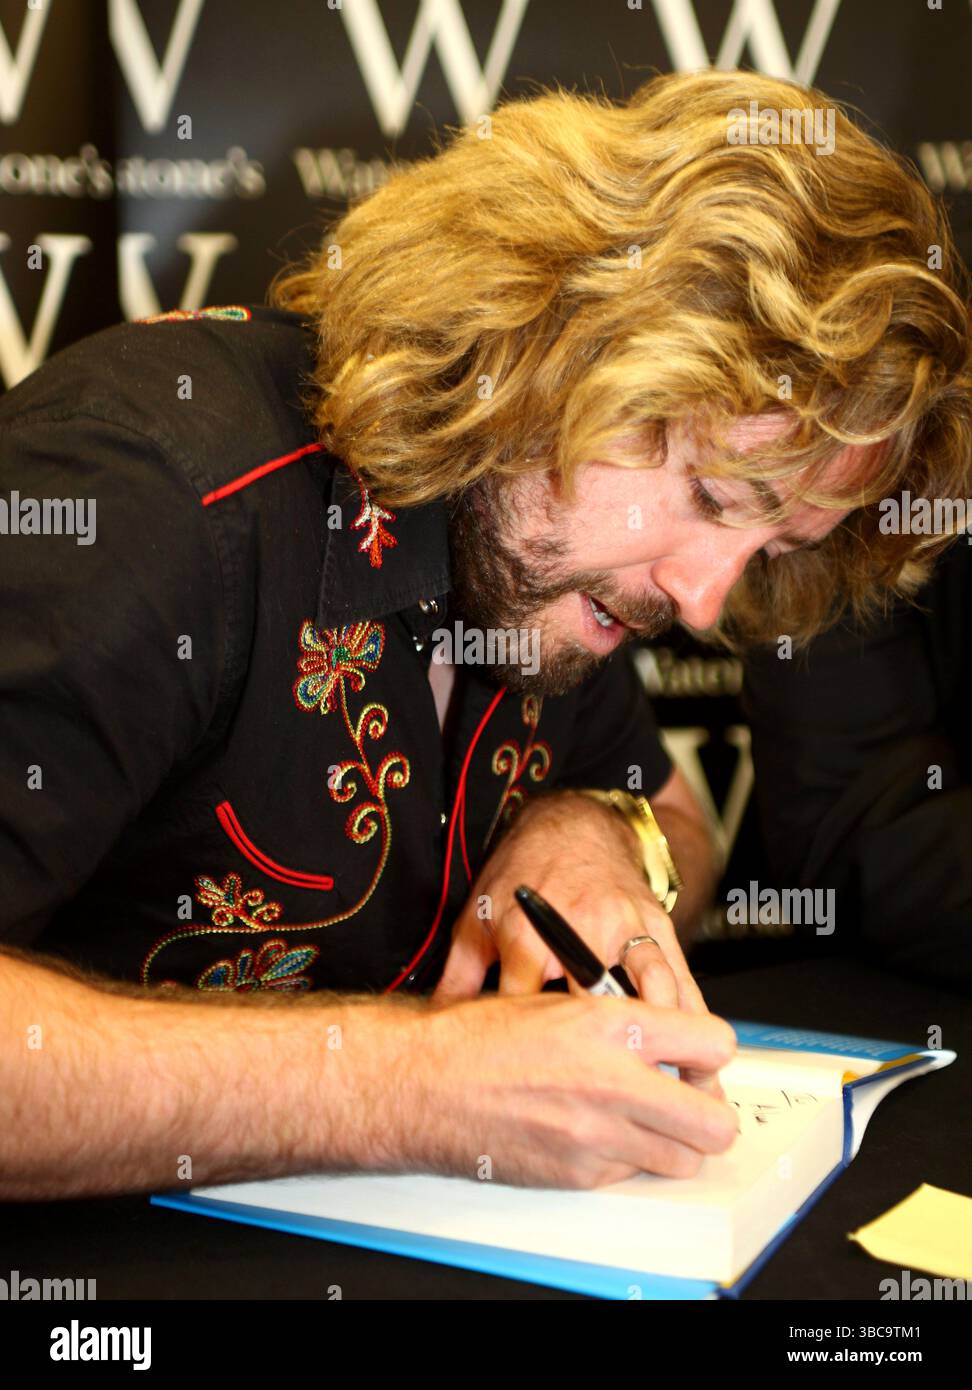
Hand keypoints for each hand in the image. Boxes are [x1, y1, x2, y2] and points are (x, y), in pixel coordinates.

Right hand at [403, 992, 737, 1186]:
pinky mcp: (578, 1173)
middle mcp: (614, 1080)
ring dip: (672, 1141)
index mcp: (613, 1023)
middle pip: (714, 1120)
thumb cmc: (480, 1037)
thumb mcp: (560, 1002)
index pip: (714, 1044)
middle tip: (688, 1101)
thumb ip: (621, 1020)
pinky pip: (631, 1173)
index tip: (698, 1058)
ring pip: (682, 1158)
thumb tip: (670, 1040)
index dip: (711, 1054)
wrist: (423, 1084)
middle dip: (709, 1112)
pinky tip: (593, 1132)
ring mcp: (598, 1134)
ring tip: (642, 1119)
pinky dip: (624, 1157)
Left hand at [434, 790, 722, 1094]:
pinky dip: (693, 1021)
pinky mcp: (659, 927)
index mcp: (529, 934)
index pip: (527, 1010)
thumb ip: (458, 980)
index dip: (531, 1059)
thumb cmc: (522, 877)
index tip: (539, 1098)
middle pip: (598, 1011)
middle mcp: (581, 932)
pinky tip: (703, 1059)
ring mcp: (625, 929)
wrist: (571, 827)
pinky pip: (683, 978)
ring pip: (653, 996)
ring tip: (679, 1098)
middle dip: (608, 1064)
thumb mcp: (477, 921)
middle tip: (618, 1112)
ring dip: (669, 1049)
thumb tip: (436, 1034)